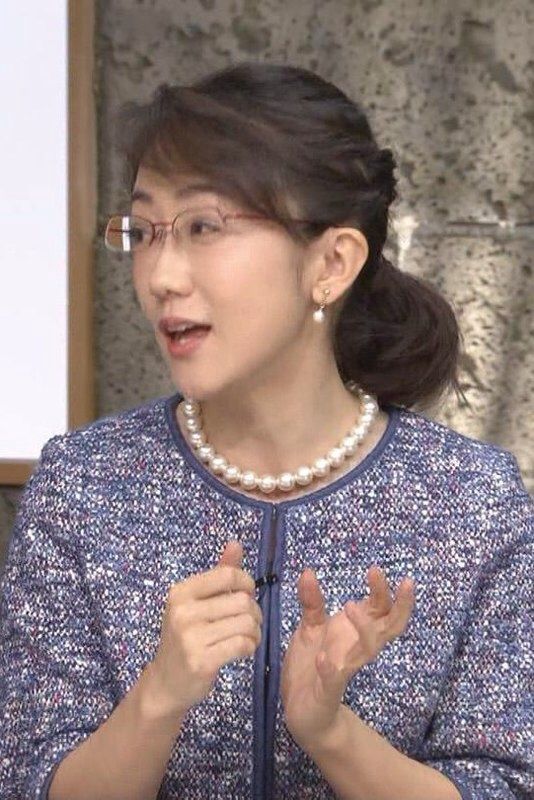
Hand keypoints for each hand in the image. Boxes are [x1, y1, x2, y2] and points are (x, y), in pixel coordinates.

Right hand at [146, 540, 262, 721]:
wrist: (165, 683)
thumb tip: (236, 544)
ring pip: (246, 623)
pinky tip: (244, 649)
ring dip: (255, 631)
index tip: (246, 595)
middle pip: (242, 600)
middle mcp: (183, 612)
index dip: (246, 583)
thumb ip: (218, 574)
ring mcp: (191, 637)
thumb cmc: (185, 638)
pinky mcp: (201, 661)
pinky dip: (250, 646)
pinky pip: (242, 645)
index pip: (228, 575)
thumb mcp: (195, 603)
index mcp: (181, 592)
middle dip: (254, 611)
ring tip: (248, 636)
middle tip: (250, 622)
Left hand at [280, 564, 414, 749]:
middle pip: (389, 625)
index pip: (381, 609)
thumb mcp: (310, 627)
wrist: (303, 712)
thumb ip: (312, 601)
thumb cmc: (312, 664)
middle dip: (394, 602)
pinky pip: (335, 680)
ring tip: (349, 606)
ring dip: (364, 627)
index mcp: (355, 632)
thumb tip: (308, 571)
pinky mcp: (329, 690)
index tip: (377, 569)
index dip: (385, 590)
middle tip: (377, 574)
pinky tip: (322, 659)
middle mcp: (357, 649)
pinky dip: (330, 669)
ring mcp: (345, 669)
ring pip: (368, 649)